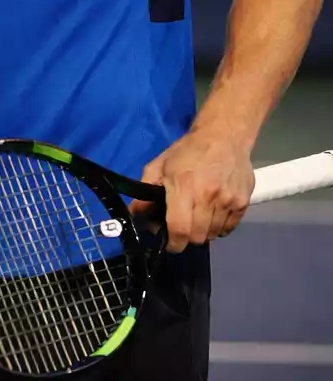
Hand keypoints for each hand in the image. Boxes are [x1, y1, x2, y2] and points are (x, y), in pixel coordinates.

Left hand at [129, 131, 254, 252]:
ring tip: (196, 218)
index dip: (173, 243)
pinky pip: (230, 229)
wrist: (224, 137)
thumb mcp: (159, 166)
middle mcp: (209, 197)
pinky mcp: (243, 203)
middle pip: (198, 237)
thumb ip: (146, 191)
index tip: (168, 243)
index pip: (180, 229)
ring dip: (203, 232)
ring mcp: (229, 201)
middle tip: (181, 227)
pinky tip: (212, 215)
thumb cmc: (187, 151)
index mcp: (185, 188)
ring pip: (214, 235)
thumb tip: (136, 214)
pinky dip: (219, 228)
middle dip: (186, 238)